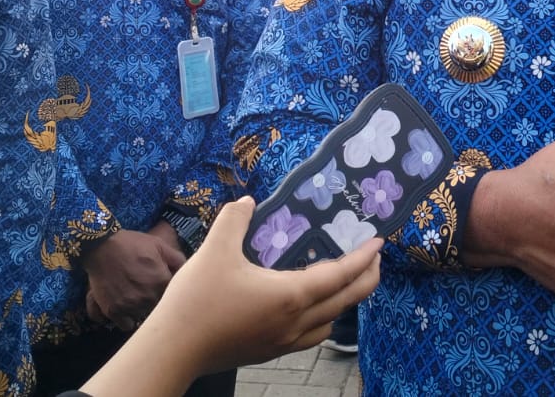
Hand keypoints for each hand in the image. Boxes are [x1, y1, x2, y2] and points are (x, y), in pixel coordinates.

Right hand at [79, 198, 381, 395]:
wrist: (174, 349)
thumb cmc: (197, 300)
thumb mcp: (215, 249)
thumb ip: (234, 219)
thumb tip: (247, 202)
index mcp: (290, 295)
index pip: (340, 276)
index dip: (363, 259)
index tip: (379, 244)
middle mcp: (295, 322)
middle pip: (345, 301)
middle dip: (365, 280)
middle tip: (375, 260)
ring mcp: (284, 341)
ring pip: (329, 322)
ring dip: (344, 301)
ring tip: (344, 282)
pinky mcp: (269, 352)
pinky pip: (311, 336)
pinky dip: (323, 318)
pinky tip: (308, 309)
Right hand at [82, 226, 186, 331]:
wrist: (102, 246)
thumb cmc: (133, 244)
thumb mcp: (160, 246)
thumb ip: (178, 260)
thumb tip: (190, 273)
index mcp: (162, 282)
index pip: (174, 296)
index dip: (170, 291)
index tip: (164, 286)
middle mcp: (147, 297)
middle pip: (159, 309)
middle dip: (158, 301)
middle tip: (150, 290)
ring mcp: (130, 306)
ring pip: (144, 317)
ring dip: (144, 310)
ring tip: (138, 297)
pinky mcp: (114, 311)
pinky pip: (126, 325)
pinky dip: (128, 319)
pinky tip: (128, 308)